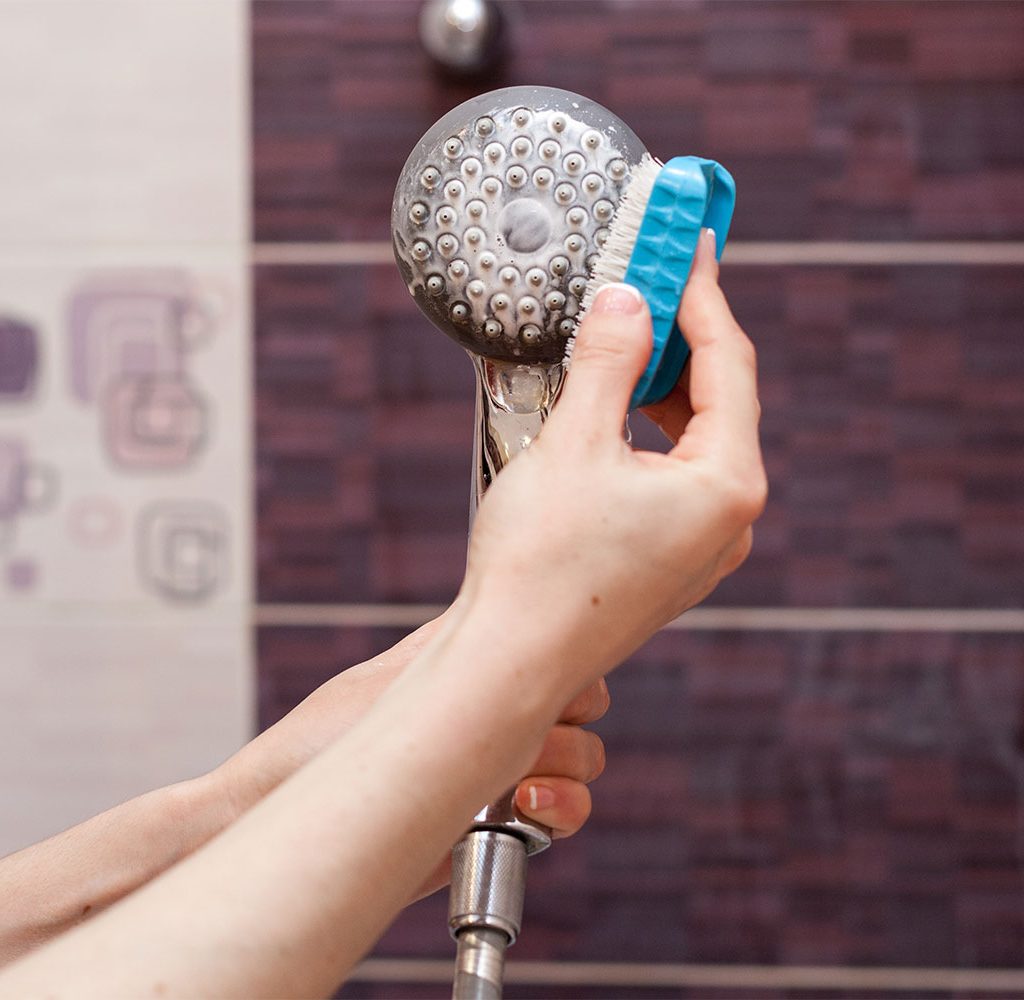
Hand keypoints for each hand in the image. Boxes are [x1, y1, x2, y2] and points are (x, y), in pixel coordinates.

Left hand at [214, 611, 607, 891]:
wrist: (277, 817)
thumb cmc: (318, 742)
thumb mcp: (393, 675)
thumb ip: (451, 640)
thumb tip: (505, 584)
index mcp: (474, 667)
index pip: (555, 649)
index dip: (565, 657)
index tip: (546, 675)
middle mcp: (496, 715)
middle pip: (582, 702)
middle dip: (571, 716)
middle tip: (530, 731)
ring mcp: (501, 768)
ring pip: (583, 758)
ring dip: (568, 766)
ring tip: (518, 780)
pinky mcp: (499, 824)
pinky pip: (565, 814)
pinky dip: (564, 808)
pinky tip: (527, 807)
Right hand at [463, 228, 765, 695]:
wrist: (508, 663)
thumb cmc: (541, 563)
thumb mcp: (573, 442)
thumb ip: (607, 361)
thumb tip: (627, 300)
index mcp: (727, 485)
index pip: (729, 363)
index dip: (704, 294)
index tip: (688, 243)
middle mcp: (728, 520)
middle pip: (720, 401)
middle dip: (683, 337)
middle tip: (652, 280)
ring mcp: (700, 547)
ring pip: (695, 440)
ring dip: (662, 385)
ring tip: (626, 337)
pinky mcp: (667, 561)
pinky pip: (672, 476)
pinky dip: (648, 433)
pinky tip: (613, 412)